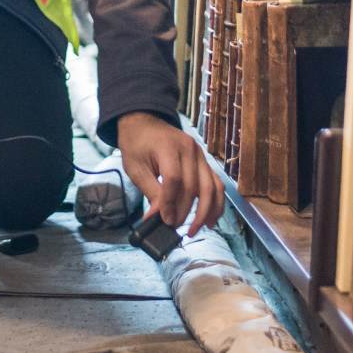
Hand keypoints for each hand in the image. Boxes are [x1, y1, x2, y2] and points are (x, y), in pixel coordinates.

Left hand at [116, 112, 223, 235]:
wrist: (144, 123)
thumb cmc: (137, 145)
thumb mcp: (135, 168)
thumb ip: (150, 191)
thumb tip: (157, 218)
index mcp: (168, 147)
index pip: (174, 179)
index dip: (170, 202)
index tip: (165, 220)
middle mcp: (190, 149)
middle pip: (193, 186)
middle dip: (184, 211)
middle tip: (173, 227)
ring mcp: (201, 154)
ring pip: (211, 187)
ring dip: (206, 212)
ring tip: (195, 230)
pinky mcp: (205, 161)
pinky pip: (216, 184)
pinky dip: (216, 203)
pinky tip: (211, 220)